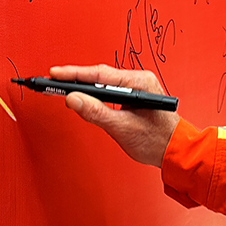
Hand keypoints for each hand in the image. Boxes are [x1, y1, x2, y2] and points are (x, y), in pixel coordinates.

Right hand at [50, 64, 179, 167]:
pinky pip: (110, 90)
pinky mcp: (134, 96)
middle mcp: (139, 80)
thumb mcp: (122, 128)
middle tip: (51, 82)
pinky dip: (94, 93)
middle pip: (100, 76)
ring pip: (104, 82)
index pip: (100, 74)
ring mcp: (137, 87)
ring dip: (84, 86)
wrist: (174, 151)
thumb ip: (96, 112)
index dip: (74, 74)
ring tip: (61, 87)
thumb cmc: (157, 140)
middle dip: (75, 79)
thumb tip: (73, 99)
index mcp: (139, 82)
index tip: (55, 74)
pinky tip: (82, 95)